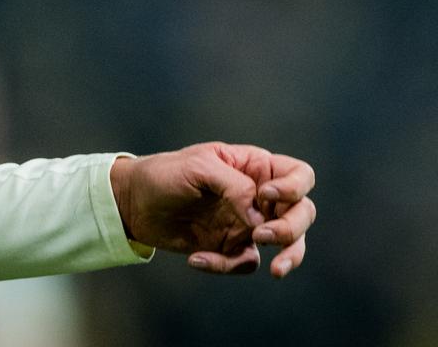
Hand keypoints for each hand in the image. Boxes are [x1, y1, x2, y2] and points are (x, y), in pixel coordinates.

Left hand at [109, 142, 315, 277]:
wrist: (134, 203)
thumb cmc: (168, 174)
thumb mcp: (199, 167)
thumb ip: (233, 186)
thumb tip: (259, 217)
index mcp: (258, 168)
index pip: (300, 176)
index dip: (293, 188)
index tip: (264, 196)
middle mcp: (260, 197)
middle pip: (302, 212)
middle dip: (292, 227)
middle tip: (263, 236)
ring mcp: (248, 225)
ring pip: (288, 243)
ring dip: (288, 255)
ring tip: (275, 270)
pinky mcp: (230, 248)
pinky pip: (244, 263)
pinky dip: (225, 266)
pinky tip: (197, 258)